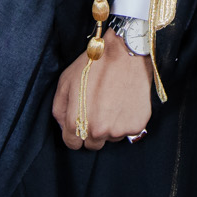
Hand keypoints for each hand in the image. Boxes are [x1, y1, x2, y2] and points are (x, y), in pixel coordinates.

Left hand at [50, 33, 152, 150]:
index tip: (82, 122)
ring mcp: (118, 130)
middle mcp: (97, 131)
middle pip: (93, 144)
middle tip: (99, 109)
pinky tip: (126, 101)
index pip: (73, 144)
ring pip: (112, 137)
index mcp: (76, 123)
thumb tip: (64, 127)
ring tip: (114, 101)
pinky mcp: (136, 125)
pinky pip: (129, 130)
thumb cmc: (93, 65)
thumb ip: (60, 109)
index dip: (75, 133)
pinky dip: (127, 119)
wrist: (125, 52)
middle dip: (93, 130)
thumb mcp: (65, 82)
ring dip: (111, 126)